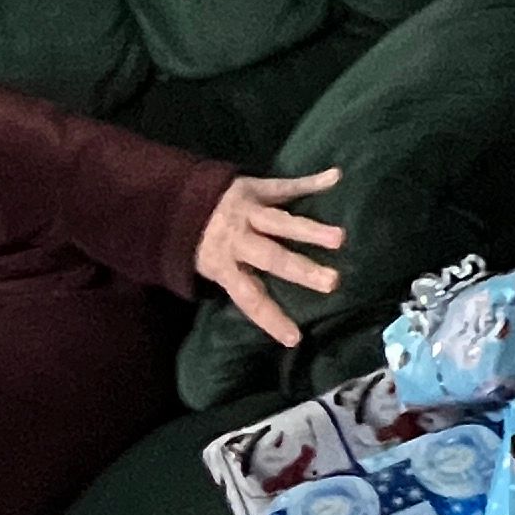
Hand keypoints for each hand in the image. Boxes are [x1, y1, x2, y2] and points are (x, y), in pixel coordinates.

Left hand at [195, 168, 345, 348]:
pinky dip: (311, 181)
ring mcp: (246, 212)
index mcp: (223, 265)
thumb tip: (268, 310)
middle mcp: (237, 239)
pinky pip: (285, 186)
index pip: (249, 297)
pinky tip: (335, 177)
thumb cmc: (201, 244)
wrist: (175, 199)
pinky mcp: (253, 188)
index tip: (295, 337)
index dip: (270, 318)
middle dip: (301, 270)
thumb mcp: (210, 269)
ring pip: (280, 223)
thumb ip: (240, 284)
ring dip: (310, 230)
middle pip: (271, 257)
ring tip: (339, 238)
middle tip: (331, 282)